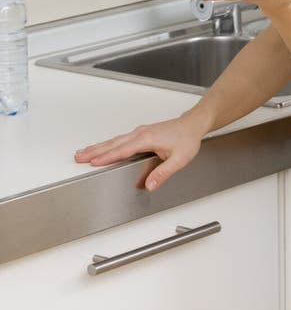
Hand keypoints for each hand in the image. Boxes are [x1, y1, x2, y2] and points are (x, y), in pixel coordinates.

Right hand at [74, 114, 203, 191]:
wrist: (193, 124)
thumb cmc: (187, 139)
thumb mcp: (179, 159)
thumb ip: (163, 173)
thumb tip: (150, 185)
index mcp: (147, 139)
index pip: (122, 150)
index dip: (107, 157)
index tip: (93, 162)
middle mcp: (141, 133)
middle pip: (113, 143)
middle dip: (94, 150)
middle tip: (78, 156)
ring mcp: (140, 132)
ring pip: (115, 140)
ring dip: (98, 146)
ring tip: (84, 152)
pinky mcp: (142, 132)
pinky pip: (120, 139)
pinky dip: (108, 144)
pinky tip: (104, 147)